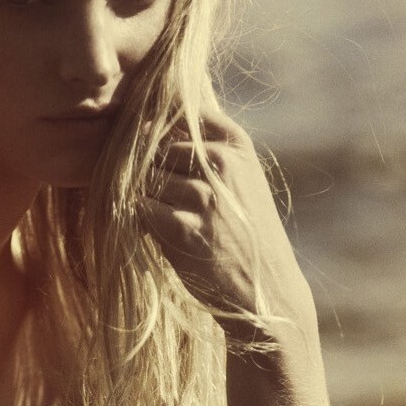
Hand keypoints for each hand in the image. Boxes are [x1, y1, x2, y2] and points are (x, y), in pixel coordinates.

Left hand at [138, 108, 314, 333]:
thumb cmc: (246, 233)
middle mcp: (221, 164)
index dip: (162, 131)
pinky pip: (140, 209)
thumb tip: (146, 126)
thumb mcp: (241, 181)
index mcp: (236, 145)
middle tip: (168, 200)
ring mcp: (202, 196)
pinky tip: (162, 234)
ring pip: (146, 178)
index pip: (183, 115)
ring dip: (147, 198)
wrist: (265, 289)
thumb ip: (205, 151)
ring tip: (169, 219)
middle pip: (157, 148)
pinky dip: (143, 221)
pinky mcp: (182, 229)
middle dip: (151, 171)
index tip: (160, 151)